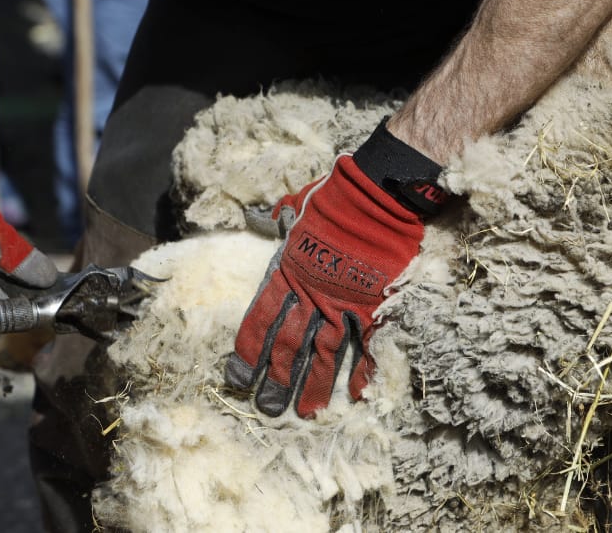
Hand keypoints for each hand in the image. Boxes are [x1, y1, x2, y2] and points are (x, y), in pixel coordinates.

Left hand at [226, 119, 448, 416]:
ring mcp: (341, 304)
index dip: (247, 353)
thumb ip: (274, 219)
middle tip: (267, 408)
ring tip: (306, 413)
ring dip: (314, 386)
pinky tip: (356, 394)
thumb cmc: (333, 199)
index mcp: (285, 273)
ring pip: (324, 354)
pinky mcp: (370, 306)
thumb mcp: (294, 208)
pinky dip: (362, 370)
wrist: (374, 198)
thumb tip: (255, 217)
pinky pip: (365, 345)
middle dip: (277, 380)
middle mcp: (310, 296)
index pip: (259, 321)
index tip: (237, 379)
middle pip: (288, 346)